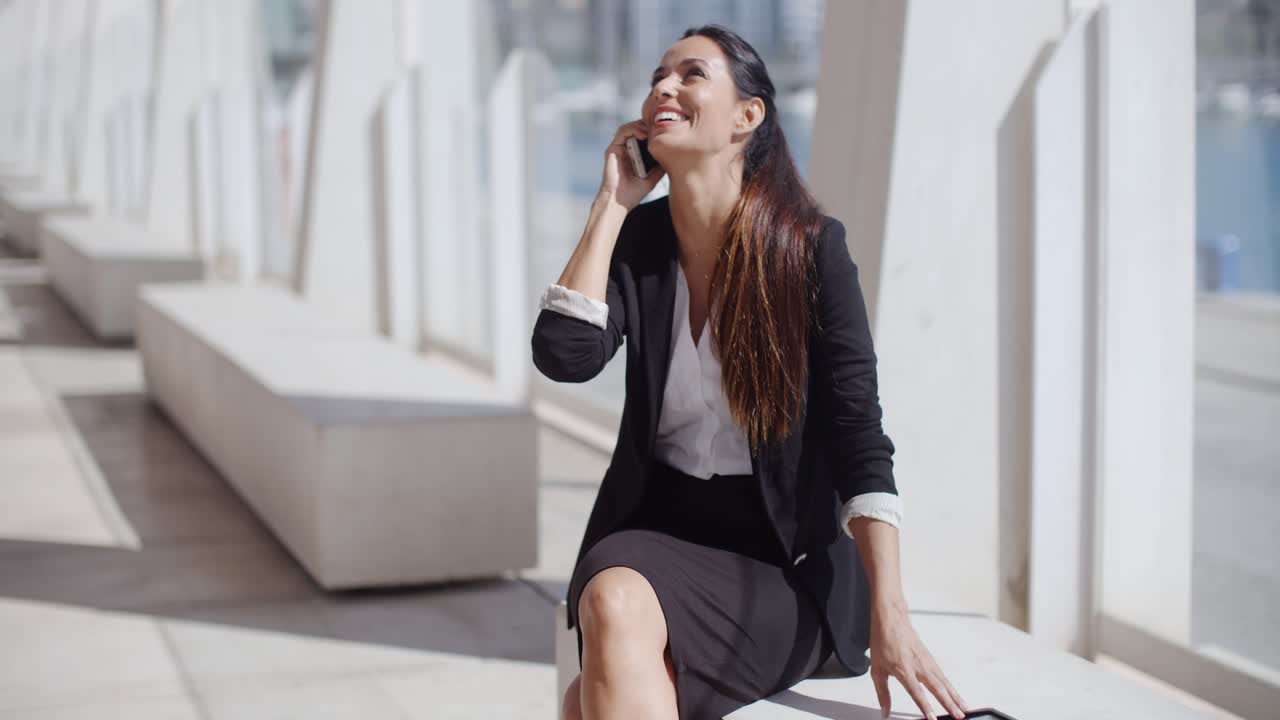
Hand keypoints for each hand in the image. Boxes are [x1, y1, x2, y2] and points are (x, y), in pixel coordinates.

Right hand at [597, 119, 665, 211]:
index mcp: (635, 154)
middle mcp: (627, 149)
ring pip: (631, 126)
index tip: (667, 132)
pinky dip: (633, 129)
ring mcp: (619, 148)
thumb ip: (661, 165)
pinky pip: (622, 132)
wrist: (619, 202)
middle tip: (662, 127)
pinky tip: (644, 134)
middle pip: (639, 128)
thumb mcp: (653, 177)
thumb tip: (674, 156)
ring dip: (643, 125)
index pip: (645, 135)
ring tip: (653, 130)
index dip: (655, 131)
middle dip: (650, 125)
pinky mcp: (613, 148)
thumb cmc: (634, 193)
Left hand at [870, 600, 967, 718]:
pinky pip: (943, 676)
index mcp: (903, 669)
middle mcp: (918, 666)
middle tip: (958, 717)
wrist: (891, 620)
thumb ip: (882, 693)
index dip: (925, 706)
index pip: (916, 692)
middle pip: (937, 688)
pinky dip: (952, 688)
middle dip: (949, 704)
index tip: (933, 718)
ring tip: (965, 710)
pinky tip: (957, 696)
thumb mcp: (877, 669)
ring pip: (944, 683)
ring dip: (955, 697)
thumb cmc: (883, 642)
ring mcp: (927, 662)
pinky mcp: (931, 659)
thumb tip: (885, 712)